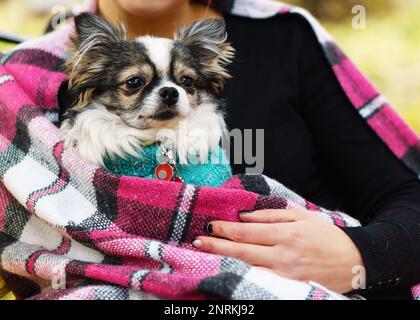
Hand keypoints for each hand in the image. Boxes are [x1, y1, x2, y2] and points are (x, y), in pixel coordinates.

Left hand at [192, 209, 363, 293]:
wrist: (353, 262)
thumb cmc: (326, 236)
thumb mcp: (302, 217)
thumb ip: (272, 215)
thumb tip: (245, 216)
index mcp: (286, 234)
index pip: (248, 232)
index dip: (227, 229)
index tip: (210, 225)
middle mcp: (283, 255)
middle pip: (243, 251)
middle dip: (217, 245)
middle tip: (197, 241)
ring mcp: (285, 275)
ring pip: (247, 267)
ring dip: (224, 259)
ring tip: (204, 254)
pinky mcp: (288, 287)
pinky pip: (259, 280)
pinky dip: (242, 274)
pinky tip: (228, 270)